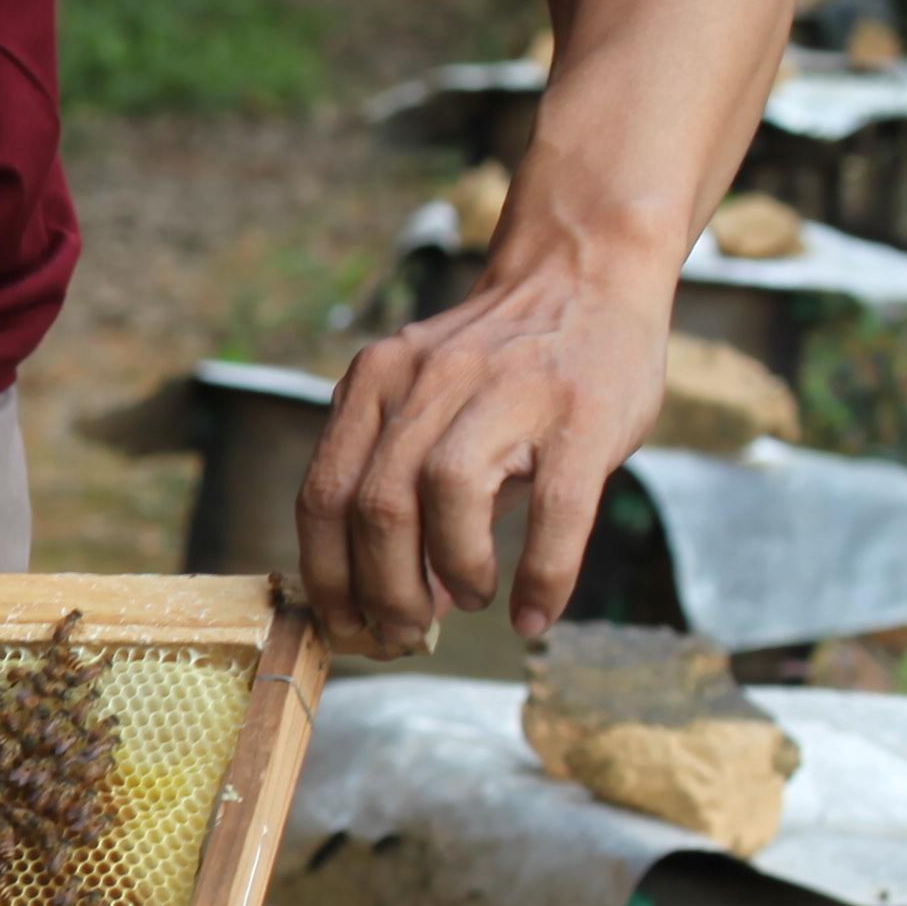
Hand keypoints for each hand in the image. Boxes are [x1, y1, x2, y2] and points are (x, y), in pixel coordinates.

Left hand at [296, 247, 671, 653]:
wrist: (584, 273)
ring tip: (467, 599)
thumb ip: (401, 486)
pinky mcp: (581, 417)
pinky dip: (542, 576)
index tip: (343, 623)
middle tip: (405, 632)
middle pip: (375, 505)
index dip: (326, 574)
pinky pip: (556, 512)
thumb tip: (398, 599)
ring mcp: (506, 393)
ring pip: (447, 498)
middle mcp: (428, 382)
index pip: (322, 493)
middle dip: (382, 590)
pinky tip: (534, 615)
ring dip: (453, 572)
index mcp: (375, 383)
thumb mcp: (426, 405)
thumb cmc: (503, 365)